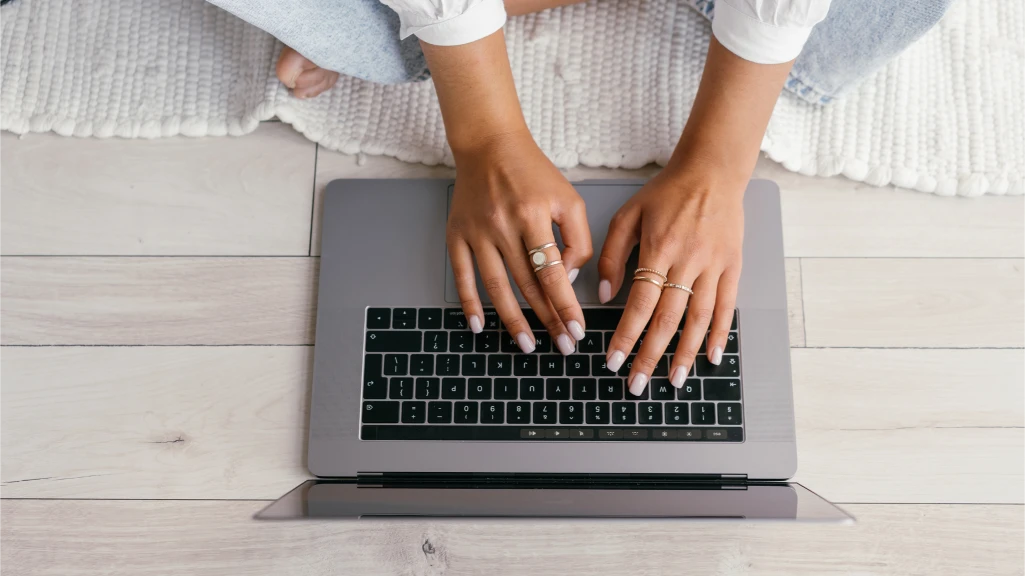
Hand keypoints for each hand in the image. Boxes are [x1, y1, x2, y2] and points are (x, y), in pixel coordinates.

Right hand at [447, 130, 592, 353]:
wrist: (489, 145)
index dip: (565, 305)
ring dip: (512, 320)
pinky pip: (462, 275)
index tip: (576, 330)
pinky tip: (479, 325)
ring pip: (496, 286)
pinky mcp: (456, 234)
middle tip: (561, 345)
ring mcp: (476, 232)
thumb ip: (578, 238)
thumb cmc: (532, 173)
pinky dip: (469, 303)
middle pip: (527, 285)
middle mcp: (503, 225)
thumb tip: (568, 277)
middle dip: (546, 319)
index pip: (552, 273)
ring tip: (526, 344)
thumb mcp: (568, 198)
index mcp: (533, 215)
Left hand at [598, 163, 744, 394]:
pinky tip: (712, 357)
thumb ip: (611, 254)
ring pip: (698, 318)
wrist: (712, 171)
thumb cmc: (666, 192)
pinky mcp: (732, 265)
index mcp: (658, 248)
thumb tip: (602, 294)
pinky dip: (720, 334)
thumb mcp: (627, 215)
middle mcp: (687, 260)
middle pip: (667, 318)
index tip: (613, 360)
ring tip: (673, 380)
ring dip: (685, 353)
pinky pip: (727, 306)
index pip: (639, 303)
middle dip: (650, 355)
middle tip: (636, 384)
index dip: (626, 335)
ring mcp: (713, 265)